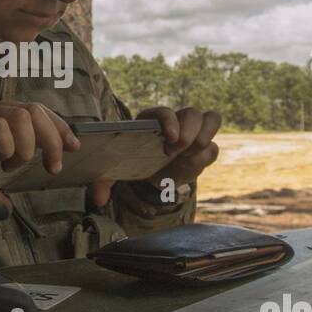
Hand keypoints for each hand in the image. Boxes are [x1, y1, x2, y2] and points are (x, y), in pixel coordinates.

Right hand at [0, 98, 79, 215]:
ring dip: (28, 147)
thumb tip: (5, 212)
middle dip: (53, 138)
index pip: (36, 109)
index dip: (59, 126)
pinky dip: (6, 147)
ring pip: (21, 116)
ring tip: (13, 166)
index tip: (75, 145)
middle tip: (52, 166)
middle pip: (35, 109)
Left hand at [88, 106, 221, 206]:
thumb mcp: (116, 169)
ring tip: (185, 159)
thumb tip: (99, 199)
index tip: (170, 139)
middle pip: (193, 113)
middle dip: (188, 134)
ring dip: (203, 139)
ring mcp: (193, 131)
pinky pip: (213, 148)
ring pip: (212, 119)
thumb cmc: (133, 161)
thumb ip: (105, 181)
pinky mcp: (204, 146)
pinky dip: (204, 158)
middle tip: (173, 153)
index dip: (170, 122)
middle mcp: (176, 120)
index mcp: (152, 119)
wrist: (151, 170)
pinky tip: (187, 167)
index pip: (165, 112)